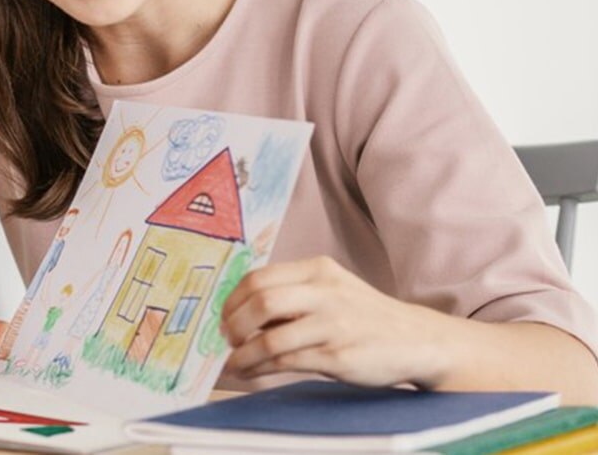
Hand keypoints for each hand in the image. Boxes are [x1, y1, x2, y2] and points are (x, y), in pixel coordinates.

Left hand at [221, 256, 454, 387]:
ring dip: (243, 354)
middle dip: (233, 325)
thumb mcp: (331, 290)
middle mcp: (325, 292)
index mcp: (318, 270)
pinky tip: (253, 371)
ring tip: (234, 362)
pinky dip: (261, 368)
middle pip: (260, 302)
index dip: (232, 300)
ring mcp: (333, 324)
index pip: (258, 278)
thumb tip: (238, 313)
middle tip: (226, 340)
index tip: (223, 317)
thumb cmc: (364, 316)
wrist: (418, 340)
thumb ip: (292, 294)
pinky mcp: (338, 355)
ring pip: (269, 338)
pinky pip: (286, 362)